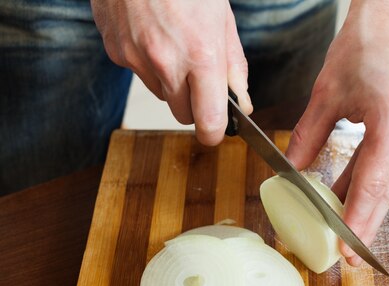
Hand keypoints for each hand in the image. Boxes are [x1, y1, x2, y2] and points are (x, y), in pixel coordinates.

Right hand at [91, 0, 252, 144]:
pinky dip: (148, 64)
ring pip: (161, 95)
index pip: (208, 123)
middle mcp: (166, 64)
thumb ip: (233, 66)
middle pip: (183, 115)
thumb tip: (241, 101)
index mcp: (201, 56)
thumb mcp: (222, 19)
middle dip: (195, 105)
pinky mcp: (116, 53)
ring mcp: (137, 59)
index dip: (215, 132)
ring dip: (171, 83)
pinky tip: (153, 36)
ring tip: (175, 46)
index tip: (218, 129)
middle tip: (200, 78)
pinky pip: (139, 74)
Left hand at [285, 0, 388, 265]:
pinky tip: (354, 192)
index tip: (346, 250)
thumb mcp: (327, 90)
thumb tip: (292, 170)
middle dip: (367, 223)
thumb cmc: (366, 40)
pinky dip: (375, 180)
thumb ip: (308, 135)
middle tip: (348, 253)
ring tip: (346, 228)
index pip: (373, 184)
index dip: (358, 220)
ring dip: (370, 204)